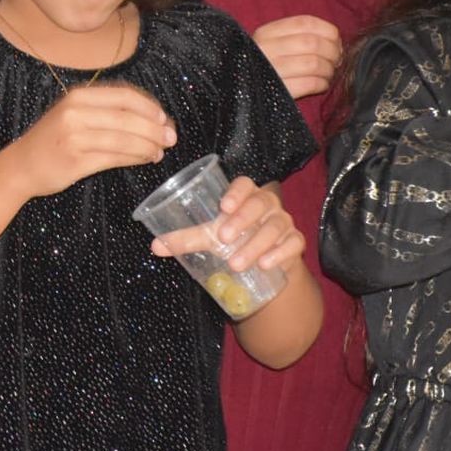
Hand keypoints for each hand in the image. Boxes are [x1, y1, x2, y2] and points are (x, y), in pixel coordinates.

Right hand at [6, 83, 177, 198]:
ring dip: (148, 146)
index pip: (124, 96)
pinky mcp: (76, 161)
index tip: (165, 118)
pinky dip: (135, 158)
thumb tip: (153, 117)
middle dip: (154, 128)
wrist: (22, 164)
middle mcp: (75, 113)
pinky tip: (146, 159)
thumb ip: (107, 111)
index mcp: (78, 96)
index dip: (150, 107)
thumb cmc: (54, 138)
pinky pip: (114, 158)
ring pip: (124, 139)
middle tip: (171, 138)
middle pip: (127, 118)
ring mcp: (74, 137)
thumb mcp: (75, 113)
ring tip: (160, 152)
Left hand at [150, 176, 304, 274]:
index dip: (236, 192)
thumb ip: (186, 238)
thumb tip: (156, 246)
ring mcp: (283, 222)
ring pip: (274, 227)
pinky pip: (293, 243)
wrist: (263, 265)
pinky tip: (265, 265)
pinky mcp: (295, 242)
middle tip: (223, 239)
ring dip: (255, 245)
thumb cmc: (234, 240)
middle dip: (242, 220)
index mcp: (246, 196)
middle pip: (260, 204)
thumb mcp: (209, 238)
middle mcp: (267, 205)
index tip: (223, 206)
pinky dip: (280, 254)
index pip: (245, 184)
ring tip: (236, 263)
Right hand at [253, 15, 341, 98]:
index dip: (327, 30)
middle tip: (336, 60)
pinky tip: (321, 85)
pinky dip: (321, 84)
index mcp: (266, 33)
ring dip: (328, 69)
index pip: (305, 22)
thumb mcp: (273, 44)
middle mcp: (265, 49)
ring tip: (328, 74)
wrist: (240, 90)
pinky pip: (308, 84)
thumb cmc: (265, 65)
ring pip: (312, 63)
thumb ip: (298, 35)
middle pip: (311, 43)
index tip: (335, 40)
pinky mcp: (276, 91)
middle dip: (332, 52)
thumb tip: (335, 39)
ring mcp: (269, 71)